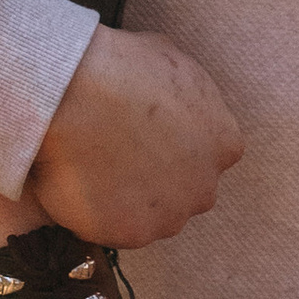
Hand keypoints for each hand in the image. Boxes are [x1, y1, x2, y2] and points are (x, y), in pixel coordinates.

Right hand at [29, 25, 245, 248]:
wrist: (74, 96)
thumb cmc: (121, 69)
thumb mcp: (172, 62)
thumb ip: (186, 96)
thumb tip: (172, 100)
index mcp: (224, 143)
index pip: (209, 156)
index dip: (174, 148)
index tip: (147, 138)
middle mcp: (205, 186)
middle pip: (184, 192)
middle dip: (156, 180)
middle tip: (117, 156)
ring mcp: (170, 216)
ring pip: (151, 217)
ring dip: (126, 200)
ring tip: (91, 170)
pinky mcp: (132, 235)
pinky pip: (114, 230)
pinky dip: (96, 214)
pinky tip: (77, 185)